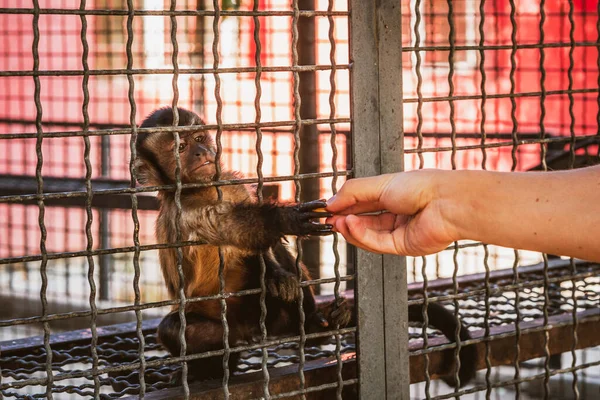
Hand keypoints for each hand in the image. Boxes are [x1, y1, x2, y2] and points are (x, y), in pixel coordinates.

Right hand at [325, 170, 458, 255]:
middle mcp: (397, 213)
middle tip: (329, 219)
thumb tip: (331, 202)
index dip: (345, 206)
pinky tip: (350, 226)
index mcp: (394, 194)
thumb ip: (353, 192)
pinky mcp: (403, 246)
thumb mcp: (380, 183)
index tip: (328, 208)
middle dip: (345, 220)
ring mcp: (400, 231)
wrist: (446, 202)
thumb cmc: (422, 187)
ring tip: (337, 222)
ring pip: (369, 234)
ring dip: (351, 229)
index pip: (364, 202)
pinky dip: (362, 235)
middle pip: (365, 220)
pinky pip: (377, 243)